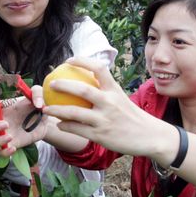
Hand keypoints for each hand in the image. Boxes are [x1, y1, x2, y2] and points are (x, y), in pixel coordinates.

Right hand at [0, 87, 48, 156]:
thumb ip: (38, 93)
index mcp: (4, 108)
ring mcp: (4, 134)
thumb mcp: (39, 96)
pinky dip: (4, 152)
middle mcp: (0, 121)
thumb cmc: (38, 106)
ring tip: (10, 137)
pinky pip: (1, 152)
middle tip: (7, 124)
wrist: (45, 122)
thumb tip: (38, 104)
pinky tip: (13, 148)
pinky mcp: (11, 145)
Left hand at [42, 57, 175, 159]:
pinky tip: (59, 124)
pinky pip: (77, 129)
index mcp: (114, 90)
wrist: (149, 136)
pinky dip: (65, 125)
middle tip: (50, 83)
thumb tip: (84, 82)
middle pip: (82, 90)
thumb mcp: (121, 99)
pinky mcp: (100, 135)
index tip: (69, 60)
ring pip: (75, 113)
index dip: (82, 61)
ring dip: (57, 110)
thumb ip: (105, 91)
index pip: (98, 68)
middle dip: (63, 85)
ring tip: (46, 108)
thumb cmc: (131, 116)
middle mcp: (109, 103)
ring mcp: (104, 120)